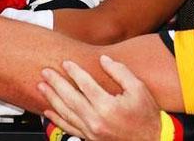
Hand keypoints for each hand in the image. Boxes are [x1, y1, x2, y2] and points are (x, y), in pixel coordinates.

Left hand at [38, 55, 160, 140]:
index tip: (66, 63)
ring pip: (66, 113)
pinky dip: (57, 119)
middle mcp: (96, 120)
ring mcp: (91, 132)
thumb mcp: (138, 88)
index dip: (74, 72)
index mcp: (107, 106)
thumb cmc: (146, 115)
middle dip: (56, 83)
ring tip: (42, 87)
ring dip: (52, 99)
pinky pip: (69, 128)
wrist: (151, 140)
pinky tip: (48, 111)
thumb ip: (120, 72)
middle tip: (45, 72)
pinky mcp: (90, 139)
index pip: (85, 84)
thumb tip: (104, 60)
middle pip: (70, 98)